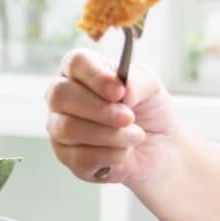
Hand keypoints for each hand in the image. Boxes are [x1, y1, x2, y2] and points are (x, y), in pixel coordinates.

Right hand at [46, 47, 177, 189]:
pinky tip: (125, 152)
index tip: (119, 91)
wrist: (159, 149)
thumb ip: (138, 81)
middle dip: (99, 109)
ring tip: (136, 135)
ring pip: (68, 128)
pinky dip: (110, 155)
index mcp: (82, 71)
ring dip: (109, 134)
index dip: (95, 76)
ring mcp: (60, 128)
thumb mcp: (152, 88)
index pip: (75, 62)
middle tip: (128, 117)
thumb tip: (124, 90)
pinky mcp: (67, 158)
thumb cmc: (148, 111)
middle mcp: (63, 97)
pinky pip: (80, 157)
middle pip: (60, 95)